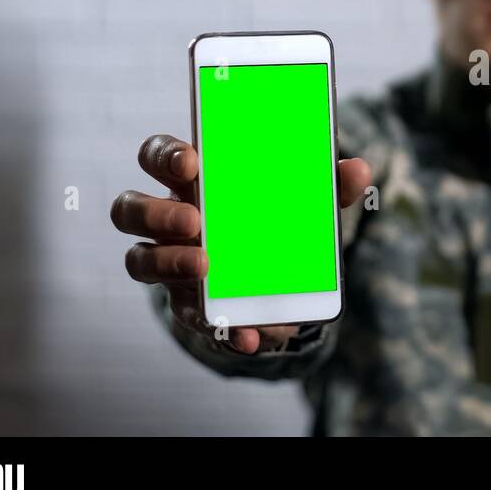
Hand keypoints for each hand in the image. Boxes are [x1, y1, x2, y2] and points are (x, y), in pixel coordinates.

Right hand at [111, 134, 371, 353]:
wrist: (275, 276)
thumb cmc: (273, 217)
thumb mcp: (302, 199)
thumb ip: (327, 184)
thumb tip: (359, 170)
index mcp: (191, 180)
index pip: (157, 156)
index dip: (165, 156)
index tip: (192, 162)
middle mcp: (168, 219)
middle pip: (130, 209)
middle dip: (156, 212)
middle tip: (194, 219)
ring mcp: (169, 263)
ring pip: (138, 260)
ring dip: (168, 263)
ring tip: (205, 266)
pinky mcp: (187, 304)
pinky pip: (189, 317)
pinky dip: (221, 327)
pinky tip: (249, 333)